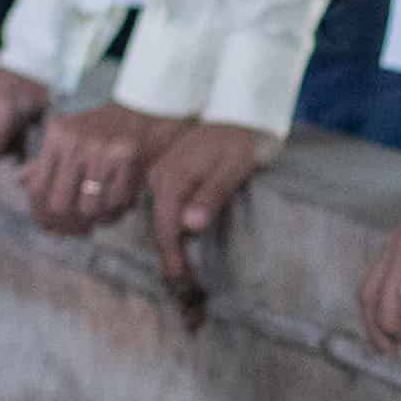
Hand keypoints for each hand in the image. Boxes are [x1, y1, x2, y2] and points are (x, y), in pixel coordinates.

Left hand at [20, 102, 176, 237]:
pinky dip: (116, 210)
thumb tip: (22, 183)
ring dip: (96, 219)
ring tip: (100, 214)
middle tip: (78, 228)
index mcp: (57, 135)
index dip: (41, 215)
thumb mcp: (66, 133)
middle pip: (60, 204)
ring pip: (90, 208)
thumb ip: (44, 159)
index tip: (51, 226)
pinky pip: (116, 201)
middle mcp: (75, 143)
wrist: (143, 103)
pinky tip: (117, 206)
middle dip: (69, 223)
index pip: (37, 189)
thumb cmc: (101, 122)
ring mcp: (101, 151)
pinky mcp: (127, 158)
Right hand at [140, 121, 274, 293]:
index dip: (172, 258)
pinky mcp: (168, 176)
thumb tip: (189, 225)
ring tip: (184, 276)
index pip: (164, 227)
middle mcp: (158, 176)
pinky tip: (183, 246)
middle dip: (170, 258)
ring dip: (171, 247)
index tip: (181, 283)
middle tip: (185, 291)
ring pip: (161, 219)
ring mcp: (160, 176)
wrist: (238, 109)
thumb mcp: (233, 166)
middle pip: (159, 227)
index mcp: (171, 176)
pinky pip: (165, 208)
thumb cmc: (242, 138)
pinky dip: (173, 230)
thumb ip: (211, 194)